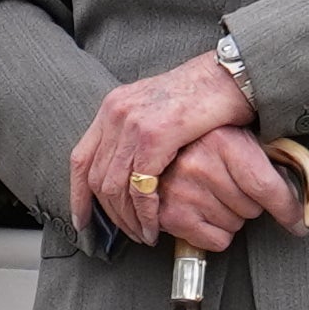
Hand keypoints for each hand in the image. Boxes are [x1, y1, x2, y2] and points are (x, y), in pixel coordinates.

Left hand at [69, 48, 257, 249]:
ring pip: (116, 187)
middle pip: (97, 177)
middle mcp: (116, 113)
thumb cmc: (204, 93)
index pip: (81, 158)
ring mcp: (133, 124)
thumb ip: (137, 131)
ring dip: (128, 219)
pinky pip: (141, 187)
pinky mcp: (155, 136)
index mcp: (113, 106)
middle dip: (109, 214)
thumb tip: (131, 165)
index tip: (82, 220)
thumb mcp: (158, 108)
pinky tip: (155, 225)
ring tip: (144, 234)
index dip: (78, 195)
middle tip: (126, 233)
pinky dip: (146, 213)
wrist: (229, 75)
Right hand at [140, 122, 305, 254]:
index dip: (289, 209)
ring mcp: (182, 191)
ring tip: (215, 196)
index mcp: (223, 142)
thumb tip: (298, 200)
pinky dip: (216, 233)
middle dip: (250, 203)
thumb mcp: (239, 139)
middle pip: (253, 209)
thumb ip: (269, 164)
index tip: (299, 223)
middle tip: (234, 188)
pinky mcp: (171, 216)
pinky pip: (217, 241)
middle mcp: (199, 165)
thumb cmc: (204, 142)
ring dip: (232, 217)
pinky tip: (205, 212)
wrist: (159, 142)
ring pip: (236, 226)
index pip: (266, 186)